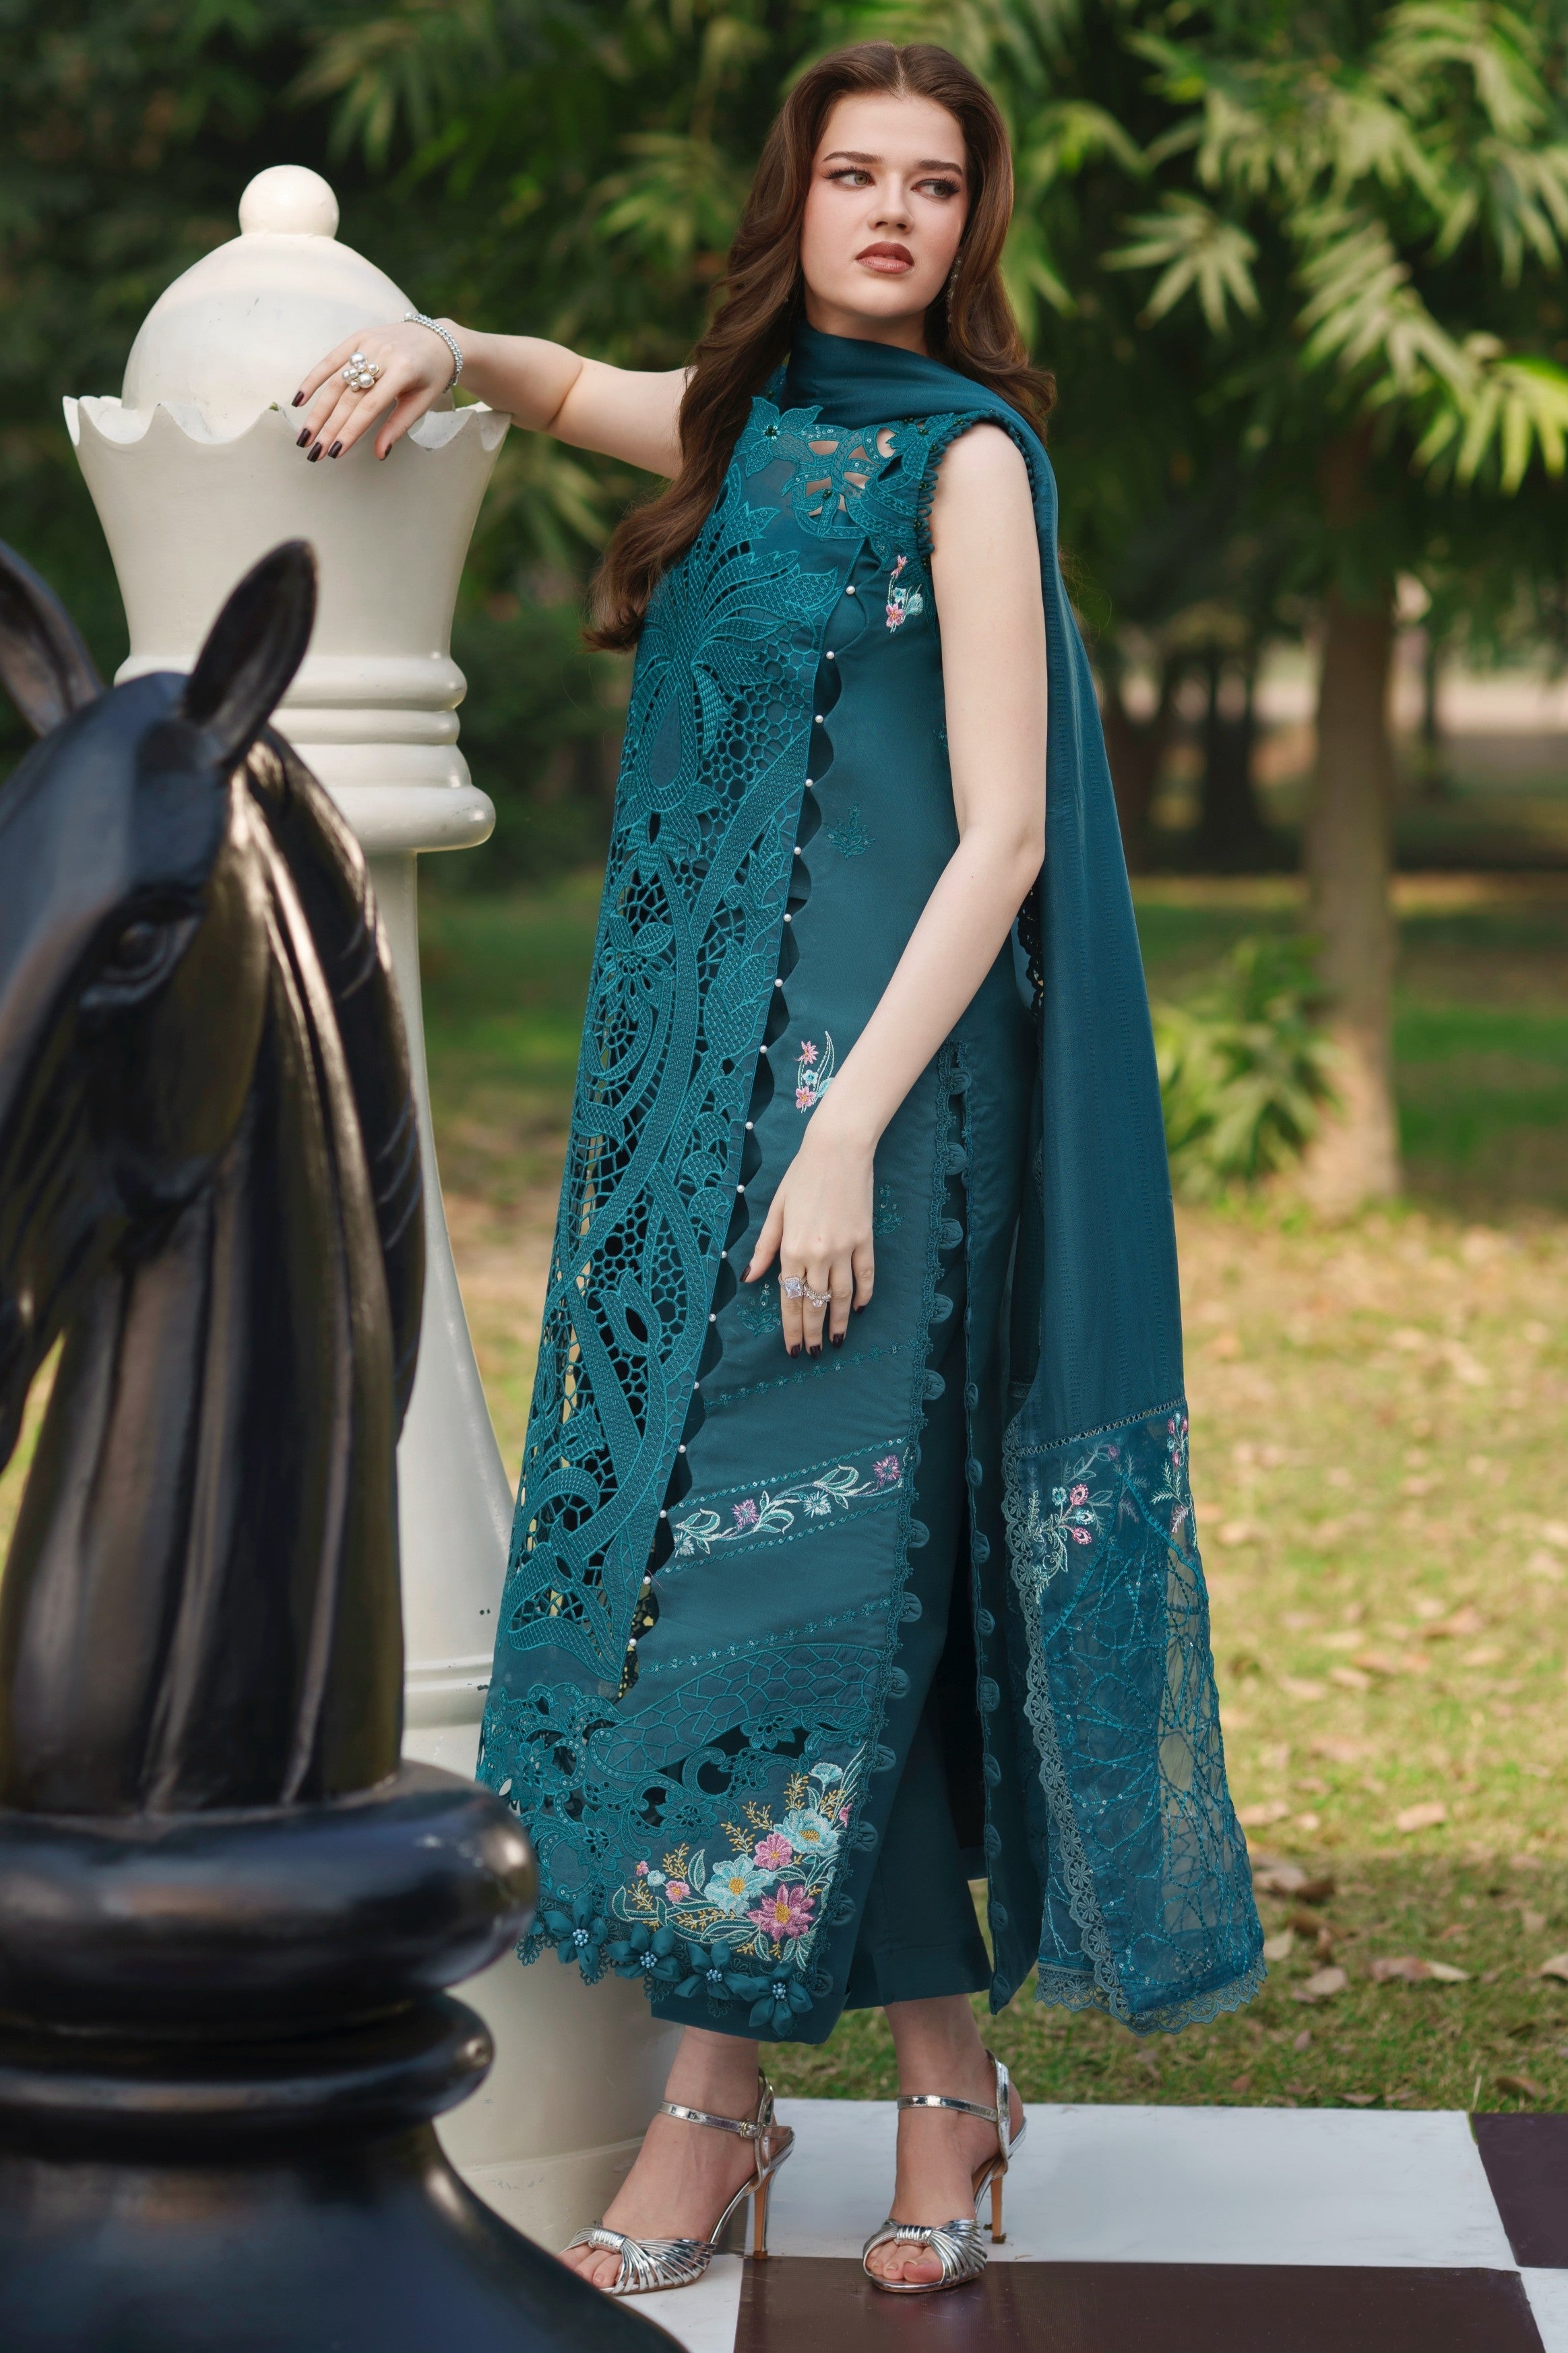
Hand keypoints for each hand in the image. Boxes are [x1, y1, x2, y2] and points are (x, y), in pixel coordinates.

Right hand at [291, 320, 456, 462]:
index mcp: (402, 371)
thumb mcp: (422, 401)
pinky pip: (331, 359)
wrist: (438, 337)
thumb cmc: (432, 375)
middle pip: (348, 398)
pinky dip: (313, 379)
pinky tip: (299, 400)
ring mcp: (368, 344)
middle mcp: (382, 355)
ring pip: (336, 382)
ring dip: (317, 411)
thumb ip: (398, 426)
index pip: (369, 408)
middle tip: (314, 452)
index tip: (335, 452)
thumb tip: (379, 454)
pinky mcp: (358, 338)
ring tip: (305, 435)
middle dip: (329, 428)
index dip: (350, 431)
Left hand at [744, 1111, 874, 1356]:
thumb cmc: (801, 1176)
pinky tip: (858, 1310)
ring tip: (836, 1341)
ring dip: (838, 1322)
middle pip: (815, 1303)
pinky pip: (866, 1275)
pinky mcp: (865, 1239)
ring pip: (841, 1296)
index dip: (791, 1327)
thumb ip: (764, 1248)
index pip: (790, 1298)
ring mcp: (844, 1248)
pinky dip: (863, 1295)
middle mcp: (817, 1254)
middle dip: (812, 1332)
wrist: (838, 1150)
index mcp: (791, 1248)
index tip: (793, 1349)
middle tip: (813, 1353)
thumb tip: (749, 1278)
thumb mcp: (775, 1210)